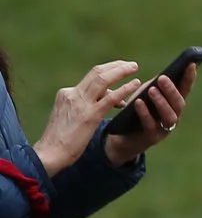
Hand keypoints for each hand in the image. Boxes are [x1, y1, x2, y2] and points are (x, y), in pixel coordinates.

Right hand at [33, 62, 141, 176]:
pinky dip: (124, 89)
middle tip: (131, 64)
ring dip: (121, 71)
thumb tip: (103, 101)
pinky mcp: (90, 115)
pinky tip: (135, 84)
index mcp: (66, 94)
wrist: (50, 152)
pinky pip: (110, 98)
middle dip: (115, 66)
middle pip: (96, 72)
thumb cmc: (62, 140)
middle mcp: (72, 94)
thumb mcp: (70, 117)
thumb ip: (84, 107)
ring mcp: (80, 103)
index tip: (120, 69)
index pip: (89, 78)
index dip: (108, 73)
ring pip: (103, 79)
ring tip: (135, 68)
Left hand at [102, 64, 195, 167]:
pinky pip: (150, 125)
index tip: (191, 64)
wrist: (123, 137)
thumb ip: (156, 87)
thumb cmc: (137, 112)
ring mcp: (164, 129)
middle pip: (179, 104)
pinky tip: (139, 102)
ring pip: (168, 116)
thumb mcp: (146, 96)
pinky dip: (145, 113)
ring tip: (152, 90)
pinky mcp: (151, 138)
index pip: (185, 90)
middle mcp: (173, 117)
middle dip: (172, 90)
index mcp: (174, 105)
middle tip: (163, 78)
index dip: (189, 78)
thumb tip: (164, 74)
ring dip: (161, 102)